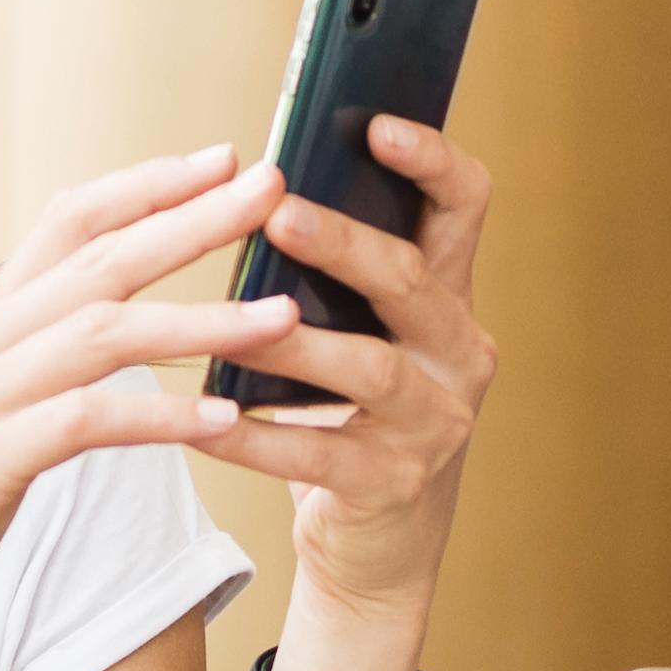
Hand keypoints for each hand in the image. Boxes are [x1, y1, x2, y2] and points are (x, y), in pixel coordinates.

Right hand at [0, 145, 295, 670]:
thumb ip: (27, 370)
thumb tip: (98, 339)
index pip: (64, 223)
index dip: (145, 186)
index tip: (220, 159)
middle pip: (97, 259)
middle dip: (192, 218)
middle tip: (273, 184)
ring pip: (102, 333)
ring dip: (202, 319)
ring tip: (285, 315)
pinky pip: (84, 425)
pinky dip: (158, 418)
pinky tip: (222, 418)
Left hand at [196, 116, 497, 657]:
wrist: (376, 545)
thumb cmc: (348, 416)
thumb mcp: (357, 335)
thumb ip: (331, 275)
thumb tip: (257, 191)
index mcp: (448, 298)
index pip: (466, 207)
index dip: (432, 161)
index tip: (377, 125)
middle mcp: (459, 353)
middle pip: (409, 280)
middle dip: (345, 244)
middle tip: (279, 213)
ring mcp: (436, 424)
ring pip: (369, 369)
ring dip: (294, 343)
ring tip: (231, 322)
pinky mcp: (395, 486)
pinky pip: (319, 455)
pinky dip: (257, 438)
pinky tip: (204, 423)